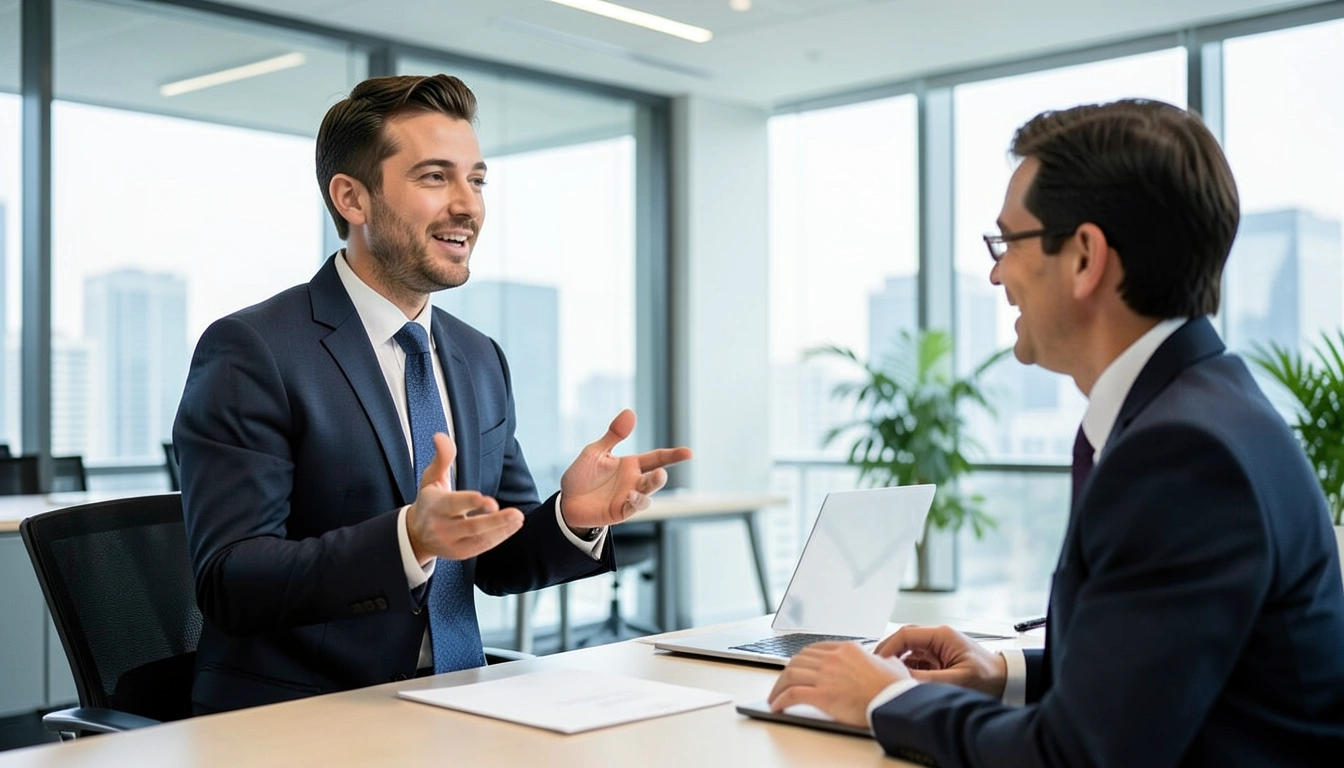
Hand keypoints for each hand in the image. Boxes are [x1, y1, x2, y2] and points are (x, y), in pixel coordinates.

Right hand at [406, 432, 523, 563]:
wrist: (416, 534)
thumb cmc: (429, 502)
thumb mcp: (431, 478)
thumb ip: (441, 458)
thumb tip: (441, 436)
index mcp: (434, 506)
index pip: (453, 505)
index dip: (470, 502)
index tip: (488, 500)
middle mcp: (442, 527)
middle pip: (470, 526)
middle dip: (493, 521)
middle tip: (514, 514)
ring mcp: (451, 542)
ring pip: (479, 538)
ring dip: (501, 529)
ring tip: (519, 518)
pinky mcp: (461, 553)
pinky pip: (482, 546)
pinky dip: (499, 537)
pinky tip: (513, 526)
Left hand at [558, 409, 692, 529]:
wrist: (566, 500)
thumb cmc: (582, 475)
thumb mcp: (596, 451)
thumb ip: (614, 435)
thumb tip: (630, 412)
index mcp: (631, 464)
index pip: (657, 457)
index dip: (674, 456)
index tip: (689, 453)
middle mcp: (634, 481)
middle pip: (655, 478)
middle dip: (661, 475)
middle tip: (661, 471)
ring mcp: (628, 498)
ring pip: (648, 495)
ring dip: (651, 488)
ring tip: (653, 479)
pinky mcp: (620, 512)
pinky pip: (633, 509)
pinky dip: (635, 502)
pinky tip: (631, 495)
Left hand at [767, 641, 908, 727]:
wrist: (896, 702)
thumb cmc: (895, 688)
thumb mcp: (889, 663)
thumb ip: (879, 658)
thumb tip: (881, 661)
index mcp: (846, 649)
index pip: (813, 650)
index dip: (801, 660)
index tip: (796, 668)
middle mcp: (833, 659)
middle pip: (798, 660)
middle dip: (786, 673)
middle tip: (782, 684)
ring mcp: (826, 675)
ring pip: (791, 675)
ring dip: (779, 687)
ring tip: (775, 697)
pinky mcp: (823, 695)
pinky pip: (793, 694)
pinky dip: (780, 700)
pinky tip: (776, 706)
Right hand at [875, 625, 1006, 697]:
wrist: (1007, 680)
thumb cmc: (989, 677)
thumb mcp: (957, 680)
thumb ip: (928, 679)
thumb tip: (902, 681)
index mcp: (942, 635)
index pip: (905, 634)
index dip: (887, 648)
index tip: (877, 663)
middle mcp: (938, 637)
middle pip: (903, 639)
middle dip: (888, 653)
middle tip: (876, 669)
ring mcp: (937, 647)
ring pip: (908, 650)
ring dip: (898, 663)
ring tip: (889, 677)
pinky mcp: (938, 658)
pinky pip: (916, 660)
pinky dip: (907, 670)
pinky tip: (904, 681)